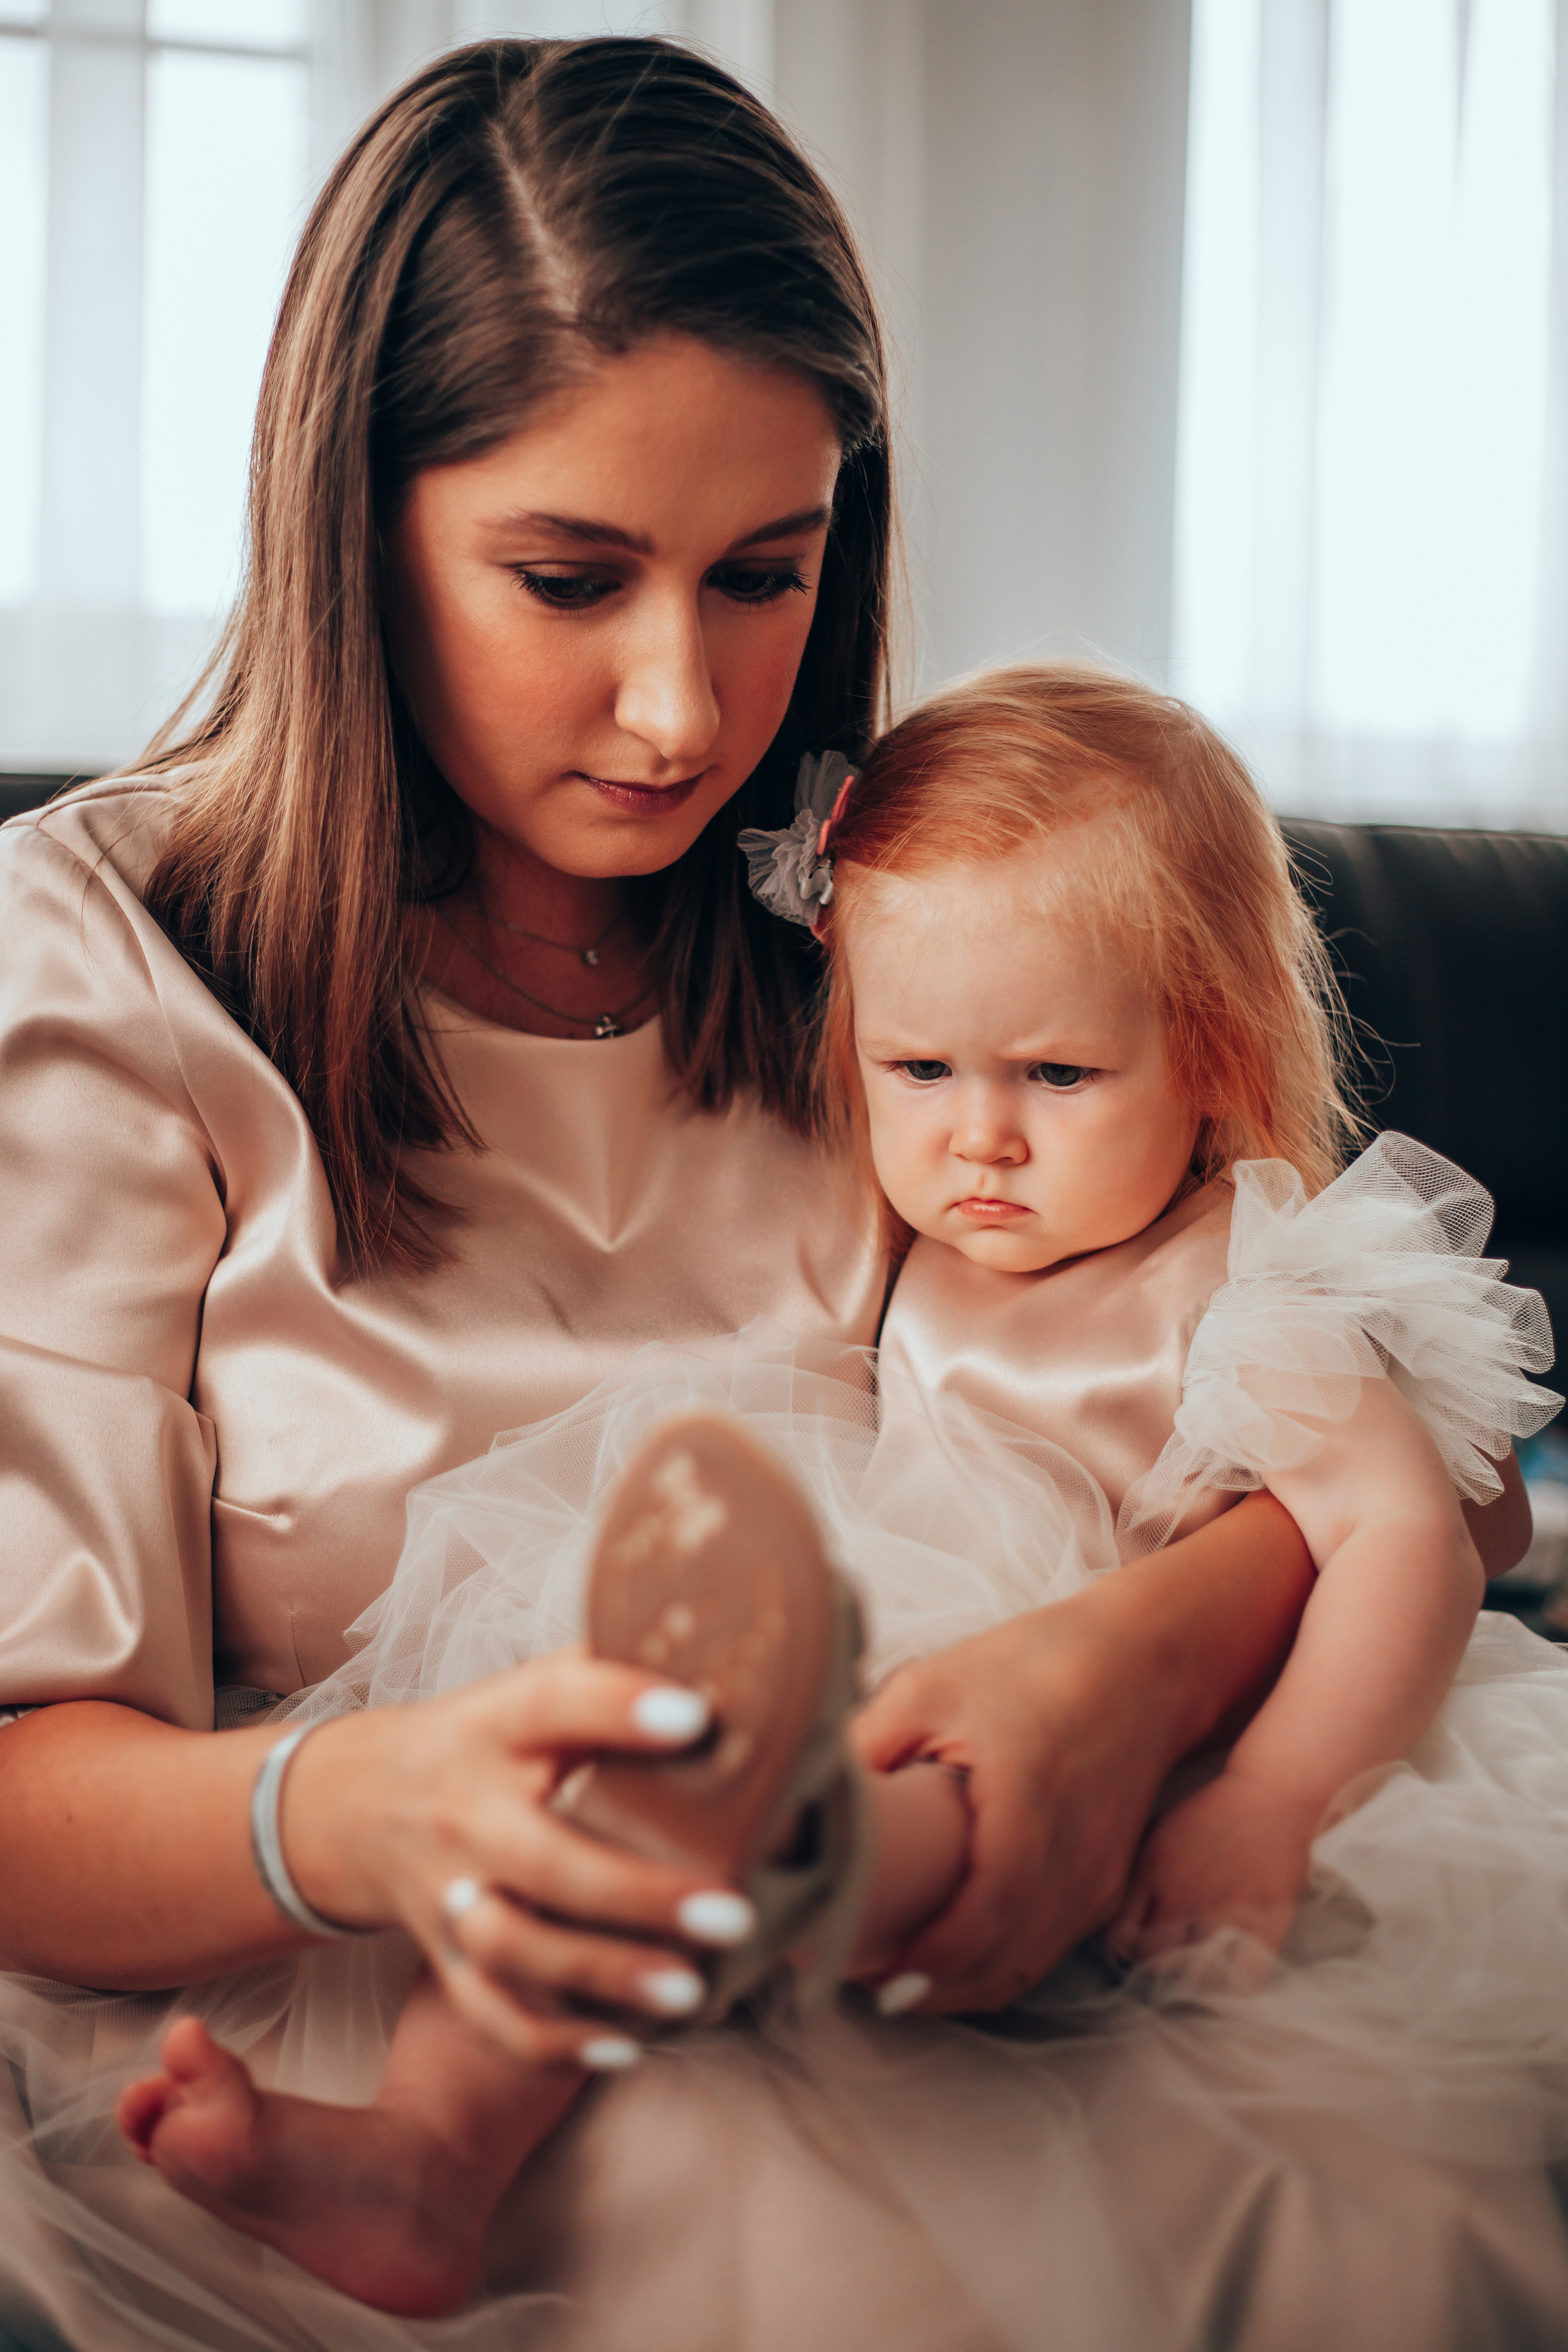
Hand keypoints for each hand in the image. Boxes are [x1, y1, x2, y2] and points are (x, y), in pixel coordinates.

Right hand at [282, 1659, 751, 2063]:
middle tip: (735, 1913)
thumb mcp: (528, 1689)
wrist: (361, 1803)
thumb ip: (612, 1673)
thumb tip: (731, 1654)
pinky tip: (629, 2045)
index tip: (697, 1717)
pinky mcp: (446, 1960)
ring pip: (517, 1950)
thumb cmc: (484, 1738)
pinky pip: (493, 2017)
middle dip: (638, 1896)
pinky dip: (556, 2043)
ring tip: (693, 1990)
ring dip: (605, 1978)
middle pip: (542, 1861)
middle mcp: (465, 1813)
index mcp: (494, 1726)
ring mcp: (448, 1896)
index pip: (552, 1705)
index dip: (618, 1707)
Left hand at [850, 1595, 1189, 2012]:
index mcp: (1029, 1797)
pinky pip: (1043, 1951)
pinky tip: (943, 1955)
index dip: (927, 1954)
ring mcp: (1096, 1879)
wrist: (1146, 1662)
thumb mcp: (933, 1685)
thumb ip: (869, 1744)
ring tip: (886, 1973)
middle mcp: (1074, 1854)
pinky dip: (990, 1967)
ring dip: (956, 1985)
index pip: (986, 1908)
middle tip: (853, 1976)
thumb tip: (800, 1798)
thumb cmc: (1036, 1664)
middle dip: (926, 1985)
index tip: (866, 1966)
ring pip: (1022, 1968)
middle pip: (1001, 1959)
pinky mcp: (1102, 1886)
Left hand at [1107, 1768, 1316, 1985]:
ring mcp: (1224, 1910)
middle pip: (1156, 1962)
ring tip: (1202, 1968)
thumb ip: (1136, 1882)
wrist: (1270, 1795)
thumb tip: (1117, 1937)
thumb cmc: (1210, 1816)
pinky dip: (1236, 1984)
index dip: (1126, 1954)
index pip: (1123, 1939)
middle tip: (1173, 1963)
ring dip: (1197, 1978)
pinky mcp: (1264, 1920)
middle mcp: (1184, 1895)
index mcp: (1153, 1873)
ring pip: (1197, 1976)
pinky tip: (1233, 1971)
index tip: (1136, 1955)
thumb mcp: (1159, 1836)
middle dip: (1160, 1967)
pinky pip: (1243, 1979)